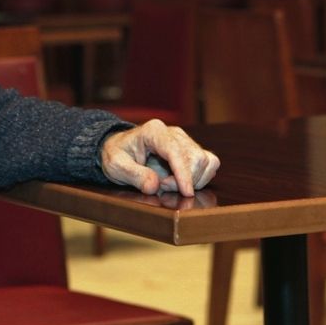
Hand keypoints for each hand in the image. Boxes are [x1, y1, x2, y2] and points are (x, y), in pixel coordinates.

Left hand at [101, 119, 219, 195]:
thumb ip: (133, 174)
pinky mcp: (191, 150)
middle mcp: (173, 132)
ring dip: (193, 180)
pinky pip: (209, 163)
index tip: (186, 193)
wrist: (120, 149)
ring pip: (206, 161)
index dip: (184, 173)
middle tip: (161, 187)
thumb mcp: (115, 165)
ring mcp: (184, 140)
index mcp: (153, 131)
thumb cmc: (116, 154)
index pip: (176, 151)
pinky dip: (201, 177)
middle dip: (184, 180)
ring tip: (169, 184)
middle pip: (195, 157)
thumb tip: (154, 185)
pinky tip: (182, 183)